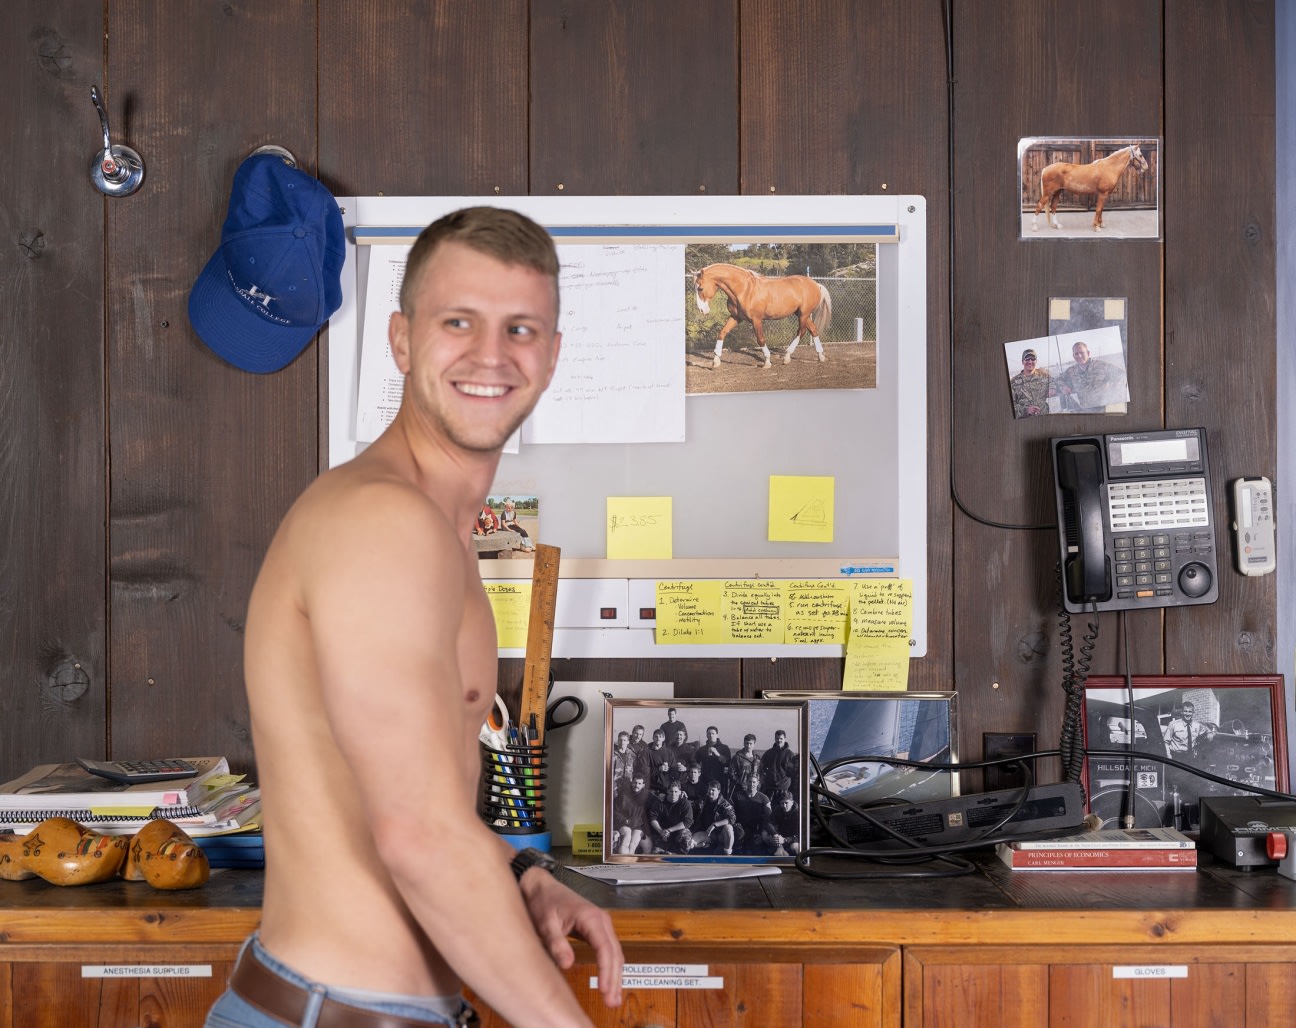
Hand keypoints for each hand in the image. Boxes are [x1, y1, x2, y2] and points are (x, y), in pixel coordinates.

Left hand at [519, 869, 623, 1008]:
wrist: (540, 886)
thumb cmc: (543, 901)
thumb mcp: (546, 923)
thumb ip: (556, 943)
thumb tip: (567, 964)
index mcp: (591, 917)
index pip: (605, 948)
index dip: (606, 971)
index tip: (605, 990)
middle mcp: (601, 919)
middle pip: (615, 953)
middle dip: (615, 978)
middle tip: (612, 1001)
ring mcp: (601, 923)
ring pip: (615, 953)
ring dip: (615, 975)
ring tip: (613, 998)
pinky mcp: (596, 929)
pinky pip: (609, 950)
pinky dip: (611, 966)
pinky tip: (609, 981)